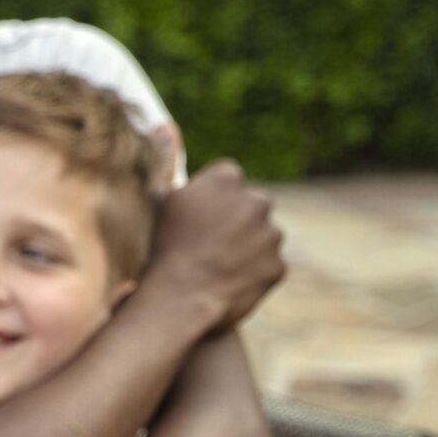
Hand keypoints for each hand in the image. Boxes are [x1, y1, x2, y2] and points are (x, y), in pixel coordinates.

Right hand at [142, 160, 283, 328]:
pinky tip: (225, 284)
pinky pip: (266, 266)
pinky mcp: (278, 266)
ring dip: (245, 247)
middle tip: (206, 244)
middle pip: (249, 205)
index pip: (225, 177)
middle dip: (234, 220)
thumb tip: (167, 137)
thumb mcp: (159, 204)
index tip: (197, 216)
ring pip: (261, 236)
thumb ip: (174, 175)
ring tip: (213, 268)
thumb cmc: (162, 250)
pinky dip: (251, 274)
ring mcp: (272, 235)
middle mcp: (256, 200)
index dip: (211, 198)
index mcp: (226, 180)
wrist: (178, 299)